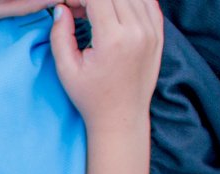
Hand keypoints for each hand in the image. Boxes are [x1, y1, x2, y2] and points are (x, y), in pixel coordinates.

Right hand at [50, 0, 163, 130]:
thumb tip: (61, 8)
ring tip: (96, 12)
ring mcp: (152, 32)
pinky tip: (116, 10)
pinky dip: (132, 0)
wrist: (122, 117)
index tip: (70, 7)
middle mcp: (137, 31)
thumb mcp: (66, 70)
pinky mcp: (159, 34)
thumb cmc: (91, 97)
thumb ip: (60, 36)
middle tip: (79, 10)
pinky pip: (149, 2)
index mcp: (113, 40)